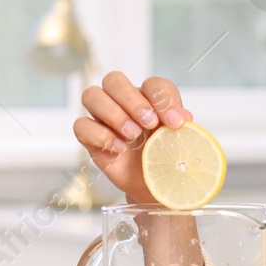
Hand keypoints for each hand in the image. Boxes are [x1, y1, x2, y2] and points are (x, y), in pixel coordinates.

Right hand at [73, 72, 193, 201]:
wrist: (152, 186)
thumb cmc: (165, 158)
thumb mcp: (181, 144)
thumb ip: (183, 128)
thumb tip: (183, 117)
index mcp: (150, 99)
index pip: (153, 84)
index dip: (163, 99)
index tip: (175, 122)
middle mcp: (123, 102)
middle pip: (114, 80)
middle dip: (133, 100)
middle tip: (150, 123)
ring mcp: (103, 118)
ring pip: (92, 95)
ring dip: (114, 114)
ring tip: (133, 135)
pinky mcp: (90, 137)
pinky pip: (81, 125)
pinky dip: (100, 135)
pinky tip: (119, 148)